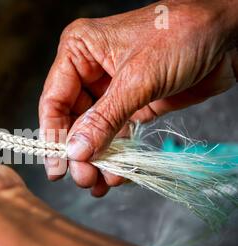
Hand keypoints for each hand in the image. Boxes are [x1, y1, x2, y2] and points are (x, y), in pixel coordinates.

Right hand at [39, 0, 237, 196]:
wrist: (231, 36)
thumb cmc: (182, 34)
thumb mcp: (138, 78)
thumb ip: (104, 118)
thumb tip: (76, 151)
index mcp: (79, 51)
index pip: (54, 100)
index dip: (54, 136)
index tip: (57, 168)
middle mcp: (90, 70)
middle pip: (72, 120)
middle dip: (78, 152)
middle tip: (84, 178)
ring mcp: (111, 89)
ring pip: (92, 131)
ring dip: (96, 158)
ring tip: (99, 183)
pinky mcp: (132, 104)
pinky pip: (116, 134)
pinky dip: (116, 154)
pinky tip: (116, 173)